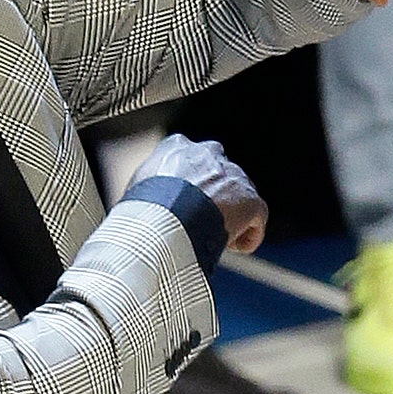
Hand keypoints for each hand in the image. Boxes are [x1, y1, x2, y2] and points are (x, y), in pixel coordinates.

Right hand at [130, 133, 267, 254]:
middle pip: (219, 175)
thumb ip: (148, 188)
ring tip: (213, 237)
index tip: (184, 203)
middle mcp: (209, 155)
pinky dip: (248, 234)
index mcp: (177, 147)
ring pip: (239, 195)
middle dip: (214, 197)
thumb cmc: (143, 209)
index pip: (191, 158)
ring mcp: (232, 176)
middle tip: (200, 222)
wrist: (164, 221)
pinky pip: (256, 217)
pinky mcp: (250, 199)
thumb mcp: (136, 189)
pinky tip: (232, 246)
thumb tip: (137, 210)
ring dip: (230, 216)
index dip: (190, 183)